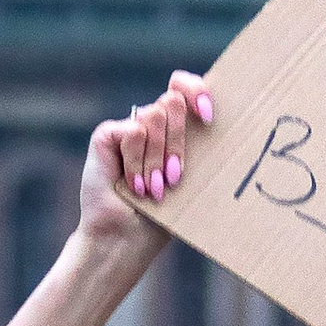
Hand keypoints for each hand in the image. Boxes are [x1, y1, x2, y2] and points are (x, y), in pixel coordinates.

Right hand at [78, 70, 213, 264]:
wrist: (125, 239)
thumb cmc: (161, 217)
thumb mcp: (188, 180)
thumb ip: (198, 147)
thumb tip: (220, 122)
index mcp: (172, 129)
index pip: (183, 86)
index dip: (196, 91)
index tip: (208, 118)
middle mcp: (150, 124)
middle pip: (173, 102)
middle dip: (177, 143)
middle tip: (172, 179)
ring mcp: (127, 127)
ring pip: (154, 116)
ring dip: (156, 158)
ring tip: (153, 189)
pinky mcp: (106, 135)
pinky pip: (133, 131)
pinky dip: (136, 161)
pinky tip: (132, 185)